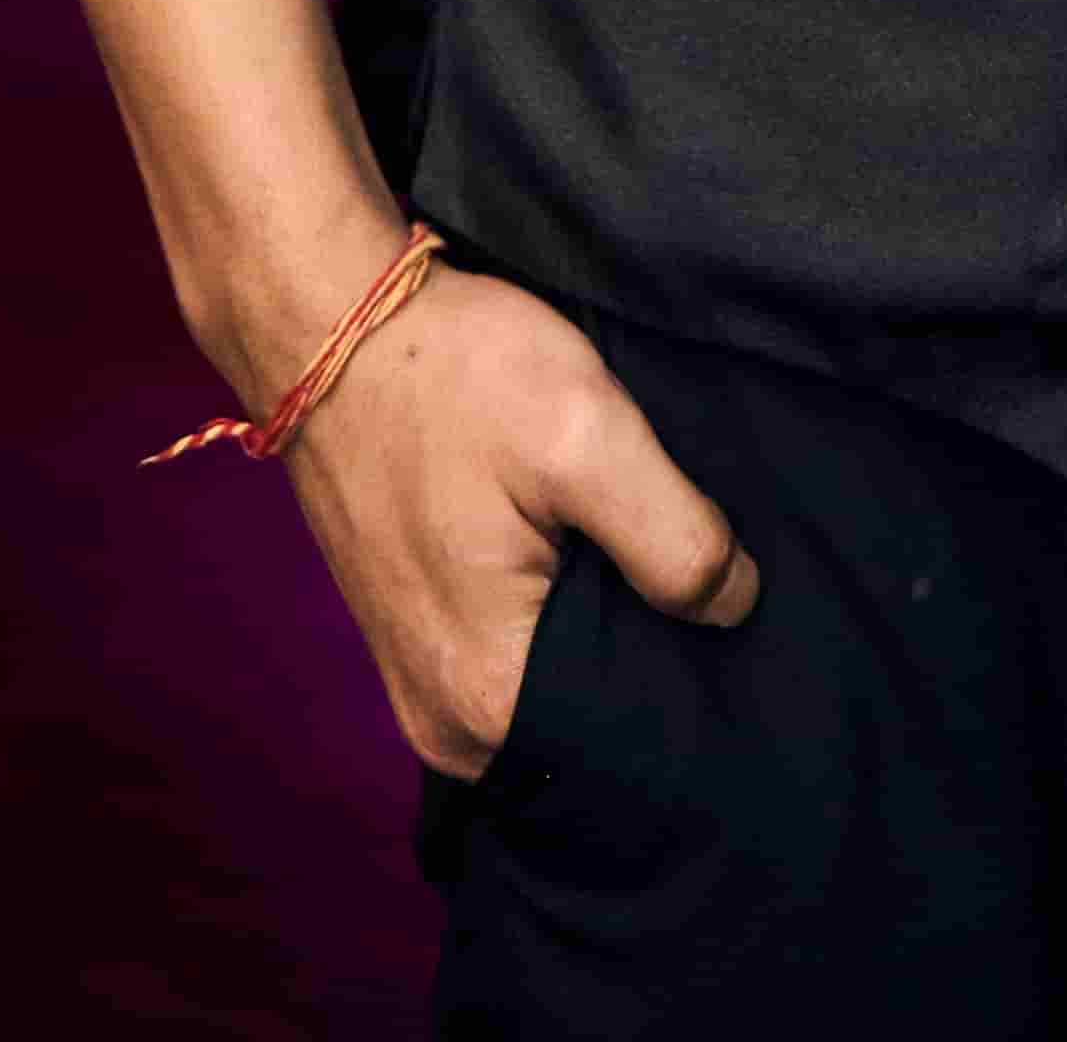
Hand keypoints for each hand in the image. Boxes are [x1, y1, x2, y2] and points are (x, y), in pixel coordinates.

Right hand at [260, 249, 758, 777]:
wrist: (328, 323)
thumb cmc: (450, 374)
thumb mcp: (585, 433)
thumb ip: (673, 535)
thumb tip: (737, 604)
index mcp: (490, 699)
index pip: (634, 742)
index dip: (696, 680)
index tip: (736, 615)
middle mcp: (448, 725)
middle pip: (594, 723)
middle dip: (653, 654)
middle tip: (702, 570)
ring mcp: (423, 685)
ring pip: (558, 690)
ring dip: (605, 630)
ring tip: (647, 552)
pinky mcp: (417, 640)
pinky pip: (516, 660)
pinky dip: (559, 614)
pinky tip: (588, 551)